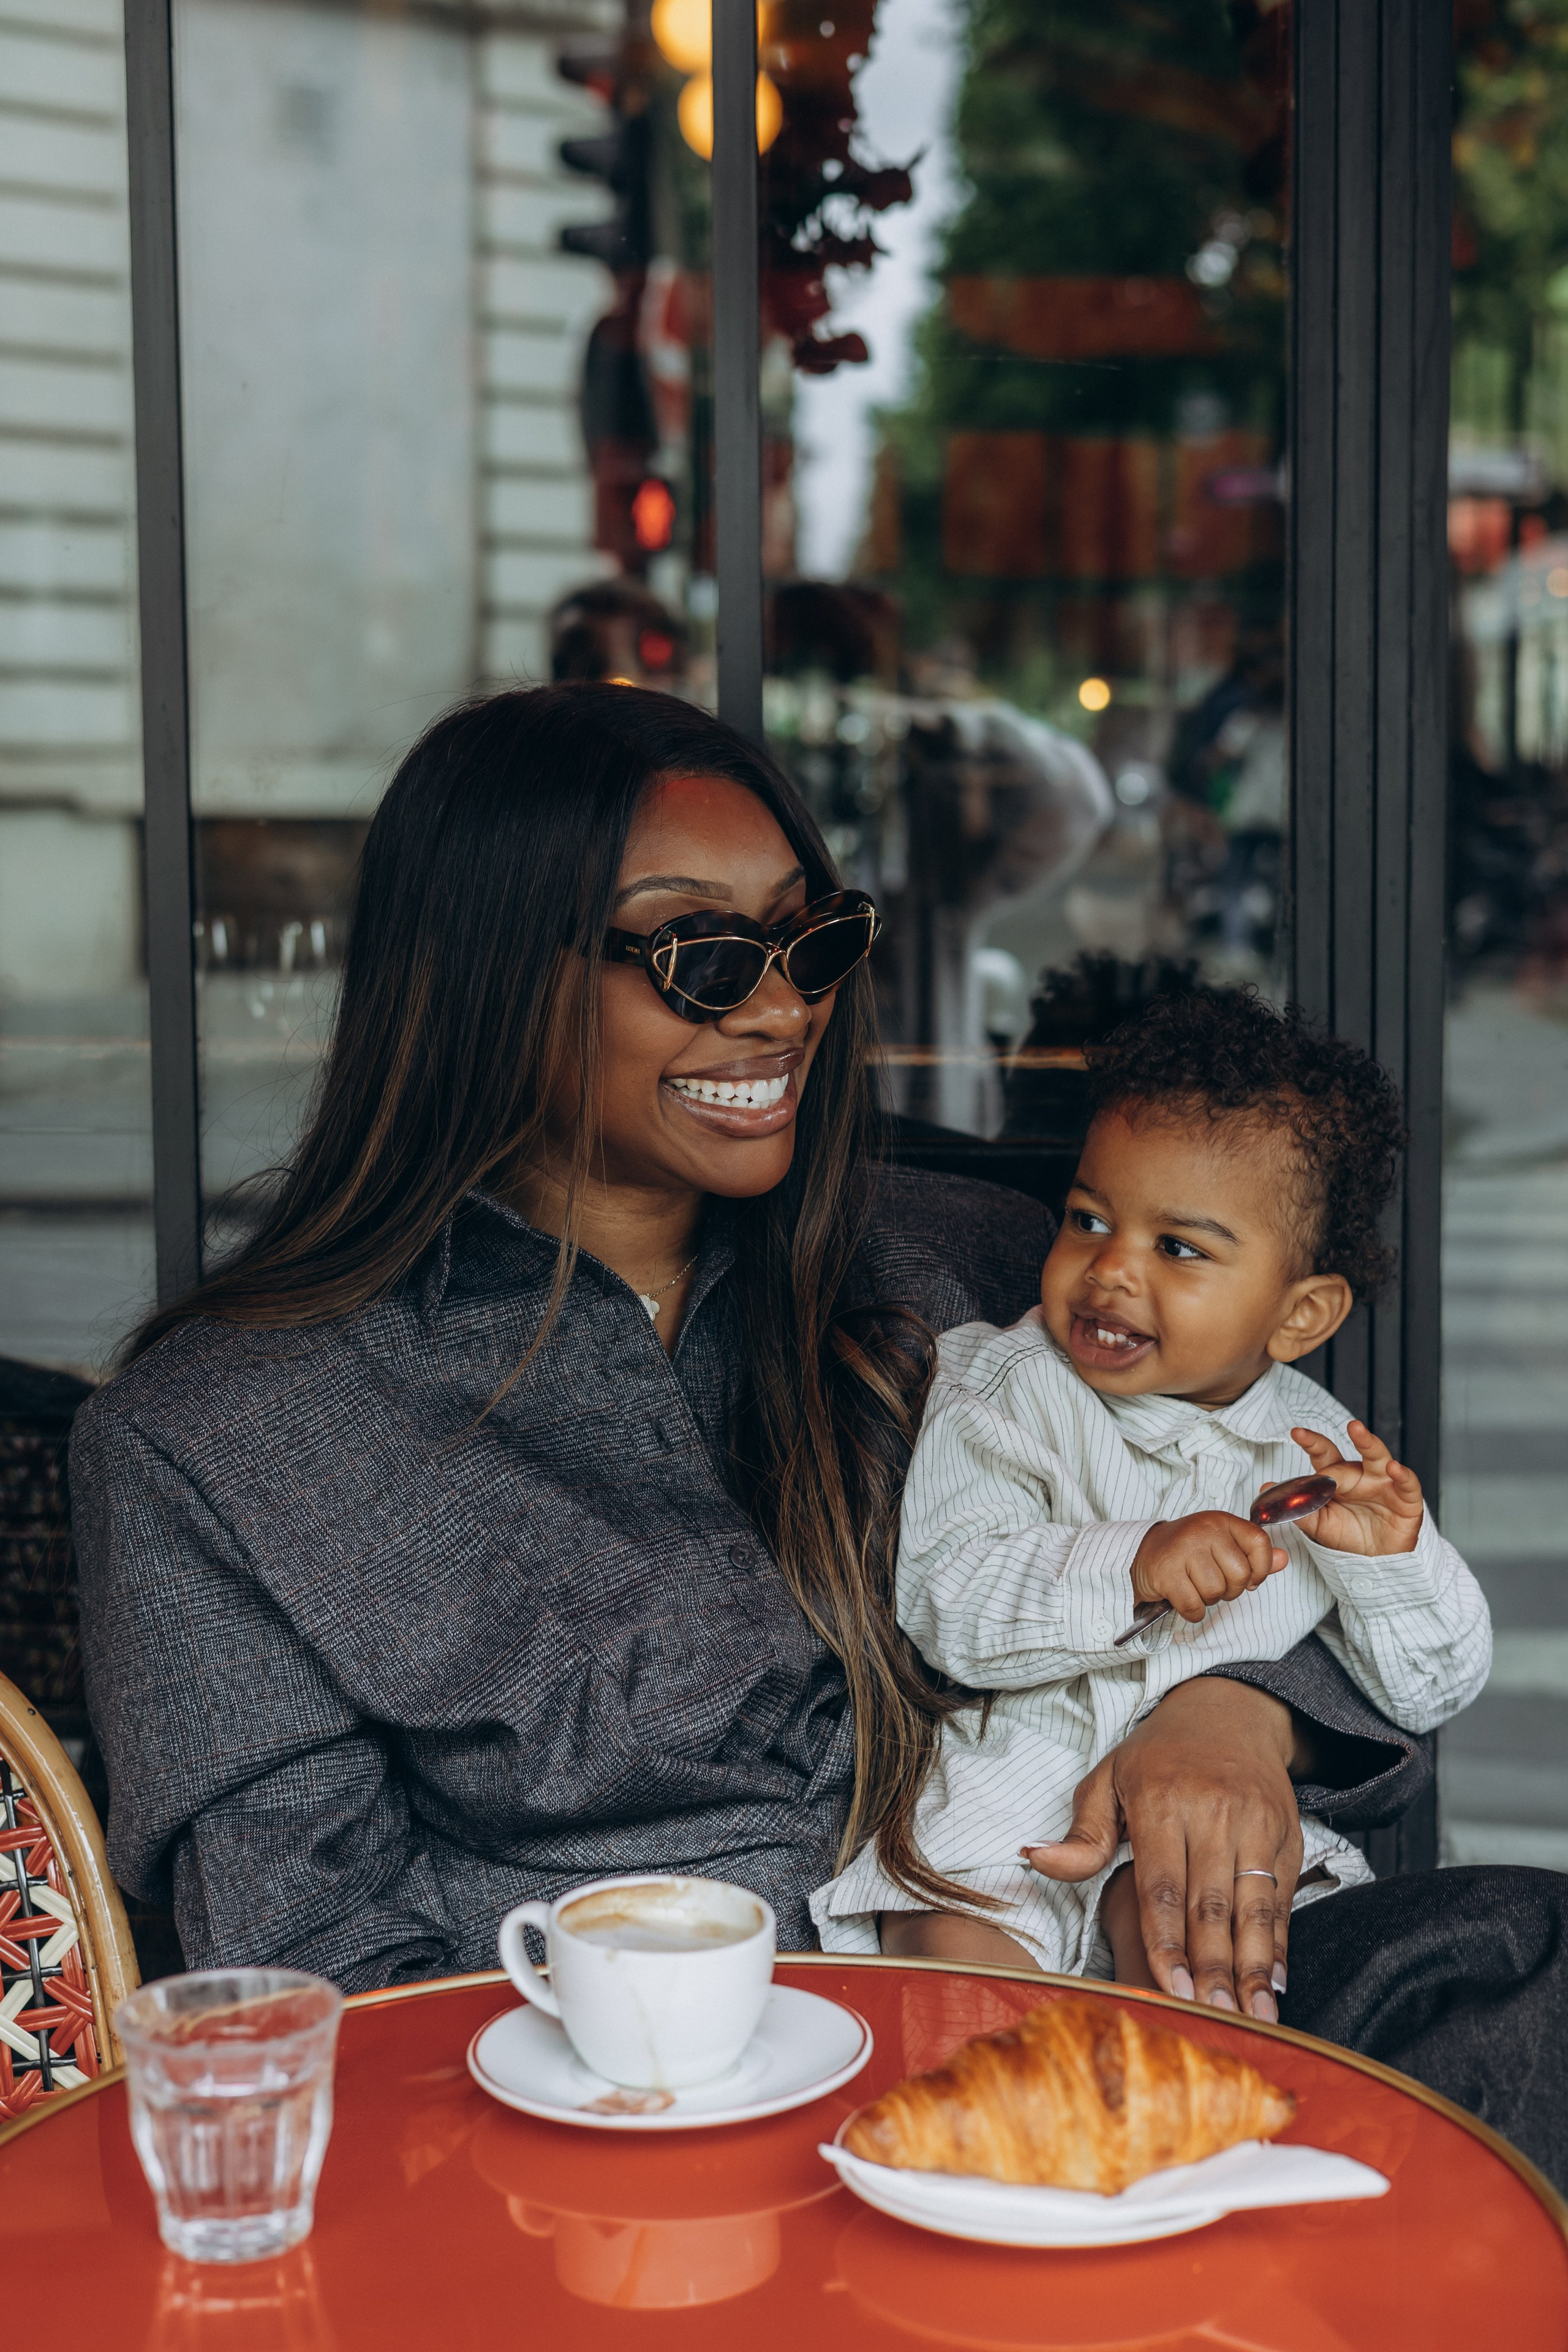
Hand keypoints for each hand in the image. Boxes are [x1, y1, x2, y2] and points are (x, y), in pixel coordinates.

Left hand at [1019, 1678, 1304, 2020]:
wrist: (1229, 1711)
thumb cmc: (1156, 1756)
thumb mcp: (1107, 1779)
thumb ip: (1081, 1833)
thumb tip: (1034, 1859)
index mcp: (1161, 1801)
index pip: (1162, 1886)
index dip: (1166, 1941)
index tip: (1170, 1989)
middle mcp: (1213, 1813)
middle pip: (1211, 1905)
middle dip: (1212, 1969)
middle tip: (1214, 2019)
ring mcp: (1256, 1824)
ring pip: (1253, 1908)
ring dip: (1252, 1968)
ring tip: (1251, 2017)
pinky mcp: (1287, 1835)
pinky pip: (1280, 1899)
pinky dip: (1278, 1944)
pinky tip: (1275, 1983)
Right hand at [1130, 1512, 1286, 1621]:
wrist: (1142, 1552)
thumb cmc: (1188, 1551)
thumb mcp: (1223, 1545)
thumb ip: (1254, 1554)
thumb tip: (1283, 1560)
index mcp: (1222, 1521)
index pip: (1259, 1543)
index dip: (1261, 1569)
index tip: (1251, 1578)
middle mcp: (1204, 1530)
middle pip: (1239, 1575)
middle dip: (1230, 1589)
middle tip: (1214, 1583)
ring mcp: (1183, 1550)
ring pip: (1216, 1592)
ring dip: (1208, 1599)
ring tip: (1196, 1587)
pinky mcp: (1165, 1572)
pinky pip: (1193, 1606)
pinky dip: (1192, 1611)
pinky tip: (1184, 1598)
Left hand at [1289, 1422, 1422, 1554]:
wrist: (1374, 1562)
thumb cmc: (1347, 1536)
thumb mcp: (1318, 1524)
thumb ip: (1297, 1508)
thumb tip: (1266, 1490)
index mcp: (1339, 1477)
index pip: (1325, 1455)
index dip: (1312, 1442)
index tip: (1297, 1433)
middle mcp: (1363, 1475)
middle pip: (1355, 1450)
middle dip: (1348, 1437)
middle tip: (1343, 1428)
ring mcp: (1386, 1484)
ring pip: (1380, 1457)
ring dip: (1369, 1443)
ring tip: (1357, 1430)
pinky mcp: (1406, 1500)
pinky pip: (1407, 1484)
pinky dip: (1403, 1475)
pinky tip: (1394, 1469)